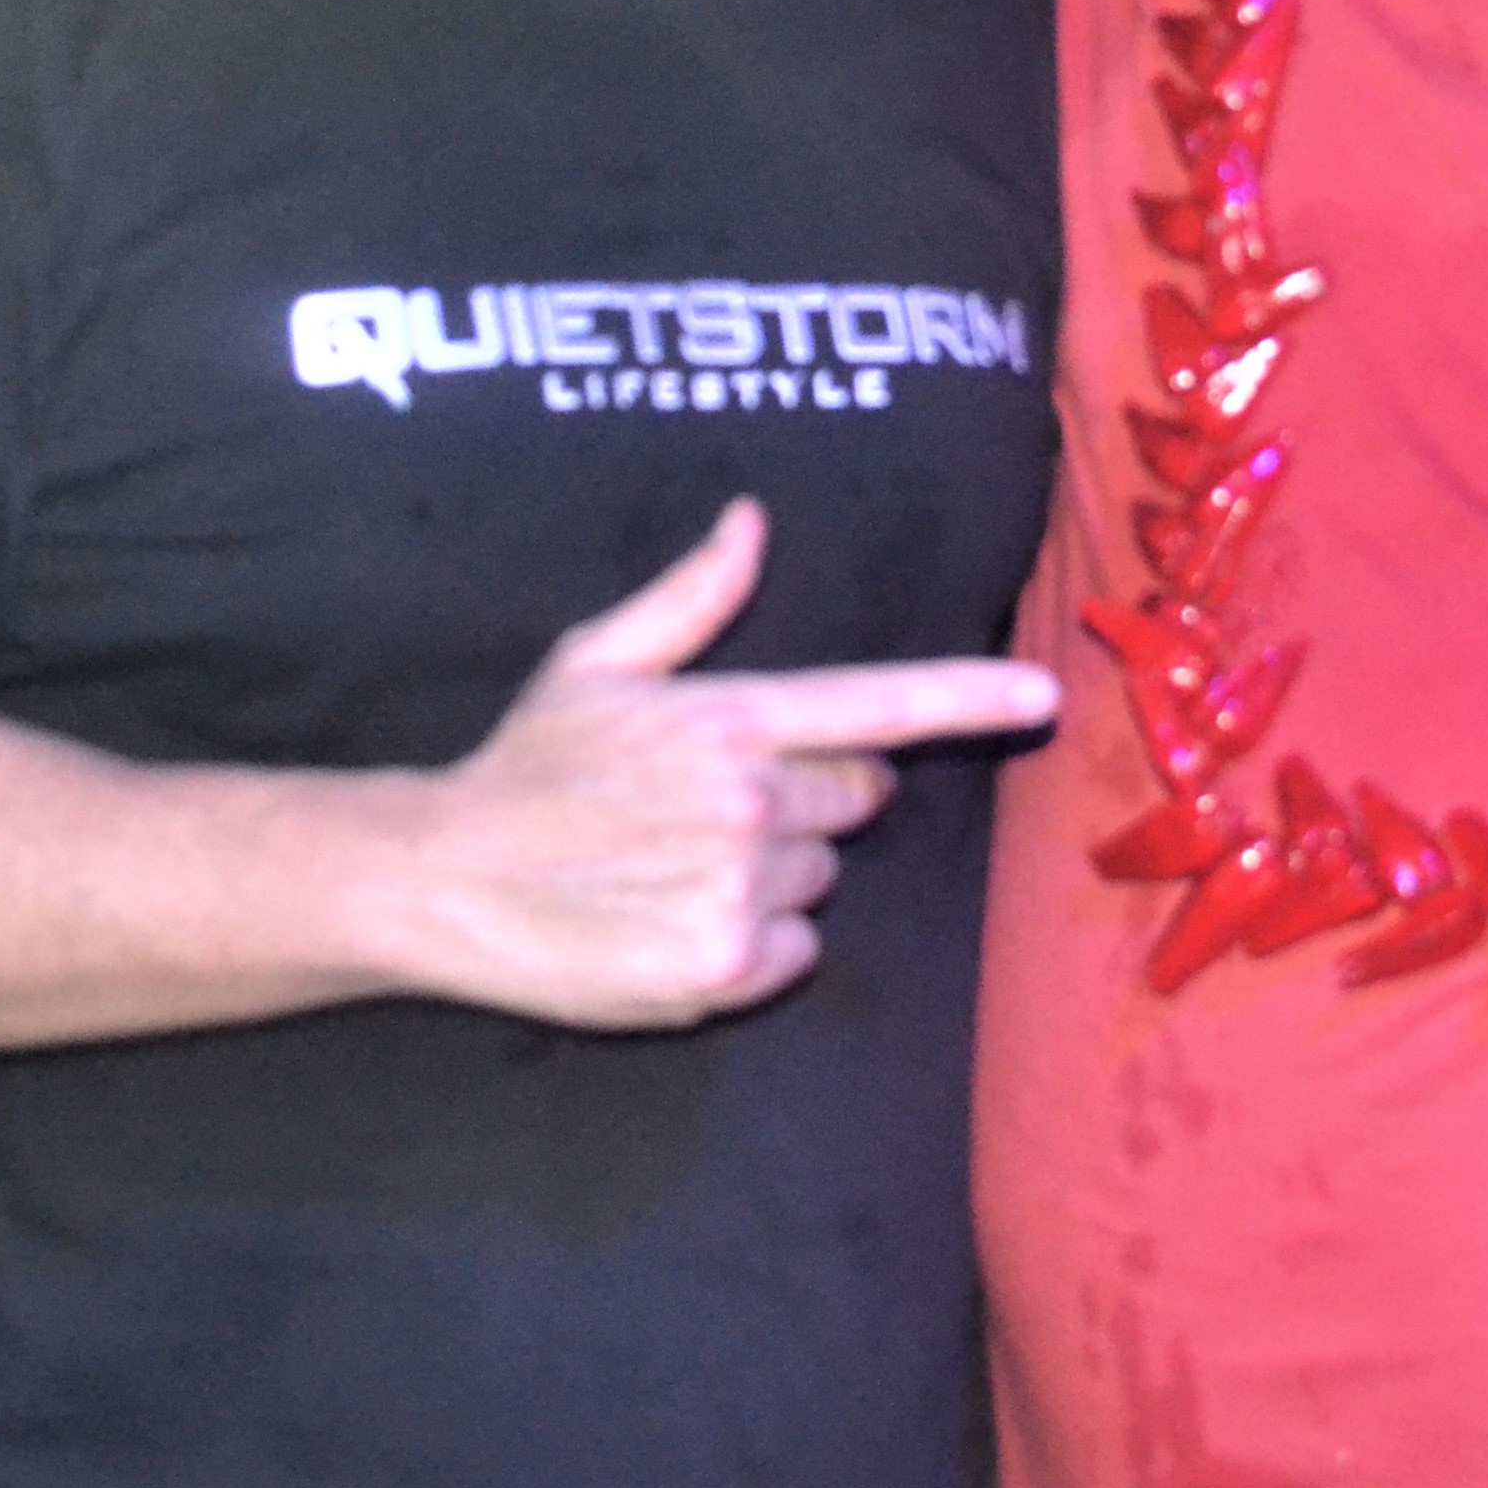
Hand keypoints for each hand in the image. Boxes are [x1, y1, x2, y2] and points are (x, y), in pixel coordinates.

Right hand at [391, 500, 1060, 1030]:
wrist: (444, 881)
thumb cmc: (525, 766)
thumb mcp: (596, 662)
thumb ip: (692, 599)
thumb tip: (753, 521)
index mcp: (729, 718)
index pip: (879, 705)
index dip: (971, 698)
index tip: (1043, 695)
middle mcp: (750, 802)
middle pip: (852, 801)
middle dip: (801, 802)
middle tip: (701, 808)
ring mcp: (740, 889)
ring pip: (820, 880)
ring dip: (769, 876)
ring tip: (671, 866)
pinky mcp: (725, 966)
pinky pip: (795, 952)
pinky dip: (753, 945)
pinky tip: (673, 920)